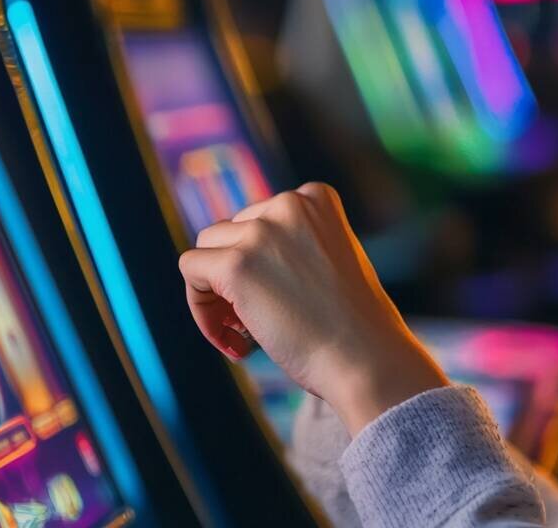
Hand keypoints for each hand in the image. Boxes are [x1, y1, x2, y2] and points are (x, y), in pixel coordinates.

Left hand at [179, 182, 447, 431]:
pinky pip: (191, 274)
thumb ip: (291, 246)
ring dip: (215, 294)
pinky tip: (234, 343)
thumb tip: (235, 257)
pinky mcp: (235, 265)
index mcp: (316, 198)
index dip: (257, 261)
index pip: (258, 218)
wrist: (366, 358)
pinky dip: (202, 311)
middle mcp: (288, 204)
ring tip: (242, 336)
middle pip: (228, 233)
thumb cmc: (354, 325)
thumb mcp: (329, 262)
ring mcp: (261, 232)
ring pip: (205, 252)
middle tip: (253, 326)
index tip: (274, 298)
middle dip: (234, 278)